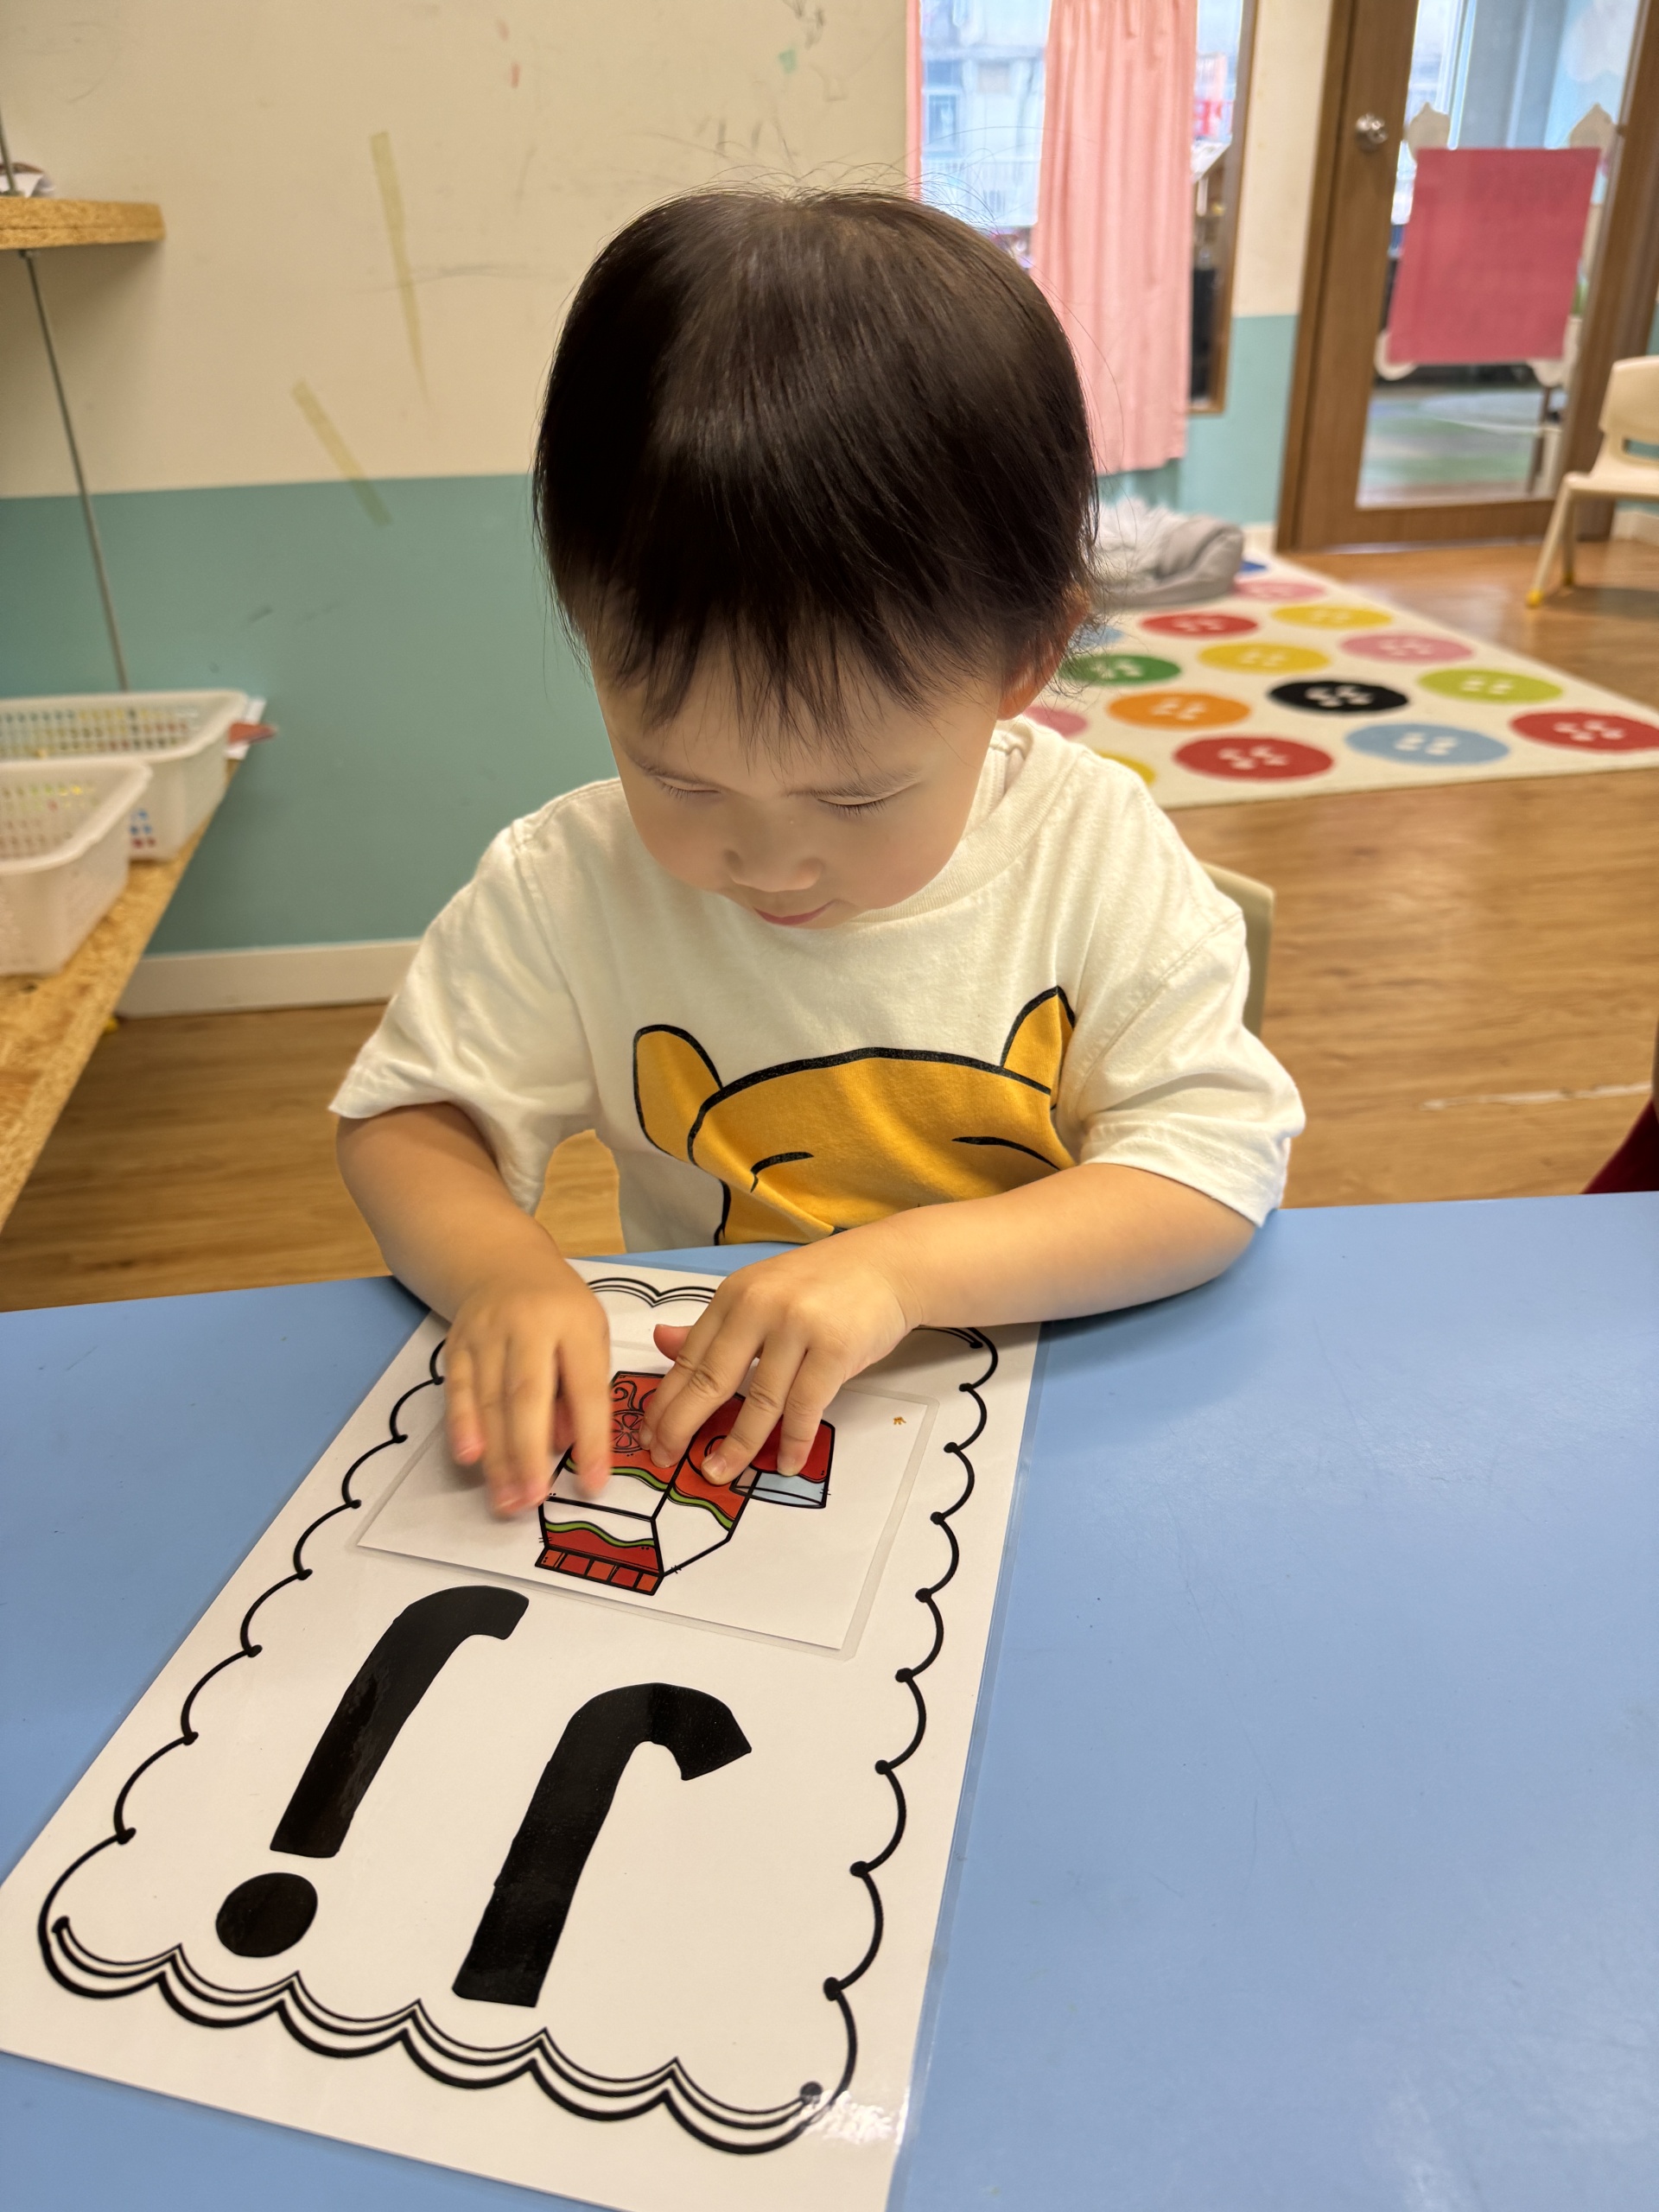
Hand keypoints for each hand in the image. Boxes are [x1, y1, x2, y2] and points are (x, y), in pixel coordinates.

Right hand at [443, 1257, 612, 1516]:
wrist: (501, 1262)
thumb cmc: (558, 1309)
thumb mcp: (590, 1335)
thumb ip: (584, 1388)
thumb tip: (566, 1446)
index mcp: (574, 1322)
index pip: (584, 1386)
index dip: (591, 1438)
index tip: (594, 1482)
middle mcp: (527, 1325)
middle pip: (527, 1395)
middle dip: (530, 1452)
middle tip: (536, 1499)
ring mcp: (486, 1334)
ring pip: (490, 1400)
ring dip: (497, 1456)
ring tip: (507, 1500)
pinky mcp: (456, 1346)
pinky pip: (458, 1391)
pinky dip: (462, 1426)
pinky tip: (470, 1458)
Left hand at [640, 1236, 914, 1484]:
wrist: (888, 1265)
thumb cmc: (823, 1285)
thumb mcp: (760, 1292)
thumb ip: (714, 1325)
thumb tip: (661, 1342)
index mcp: (735, 1295)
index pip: (690, 1356)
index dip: (666, 1400)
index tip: (650, 1434)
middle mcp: (761, 1307)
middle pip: (713, 1380)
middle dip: (683, 1426)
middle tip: (667, 1459)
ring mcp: (798, 1327)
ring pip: (759, 1401)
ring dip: (737, 1445)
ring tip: (717, 1472)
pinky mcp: (835, 1348)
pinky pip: (806, 1407)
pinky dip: (794, 1441)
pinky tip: (785, 1463)